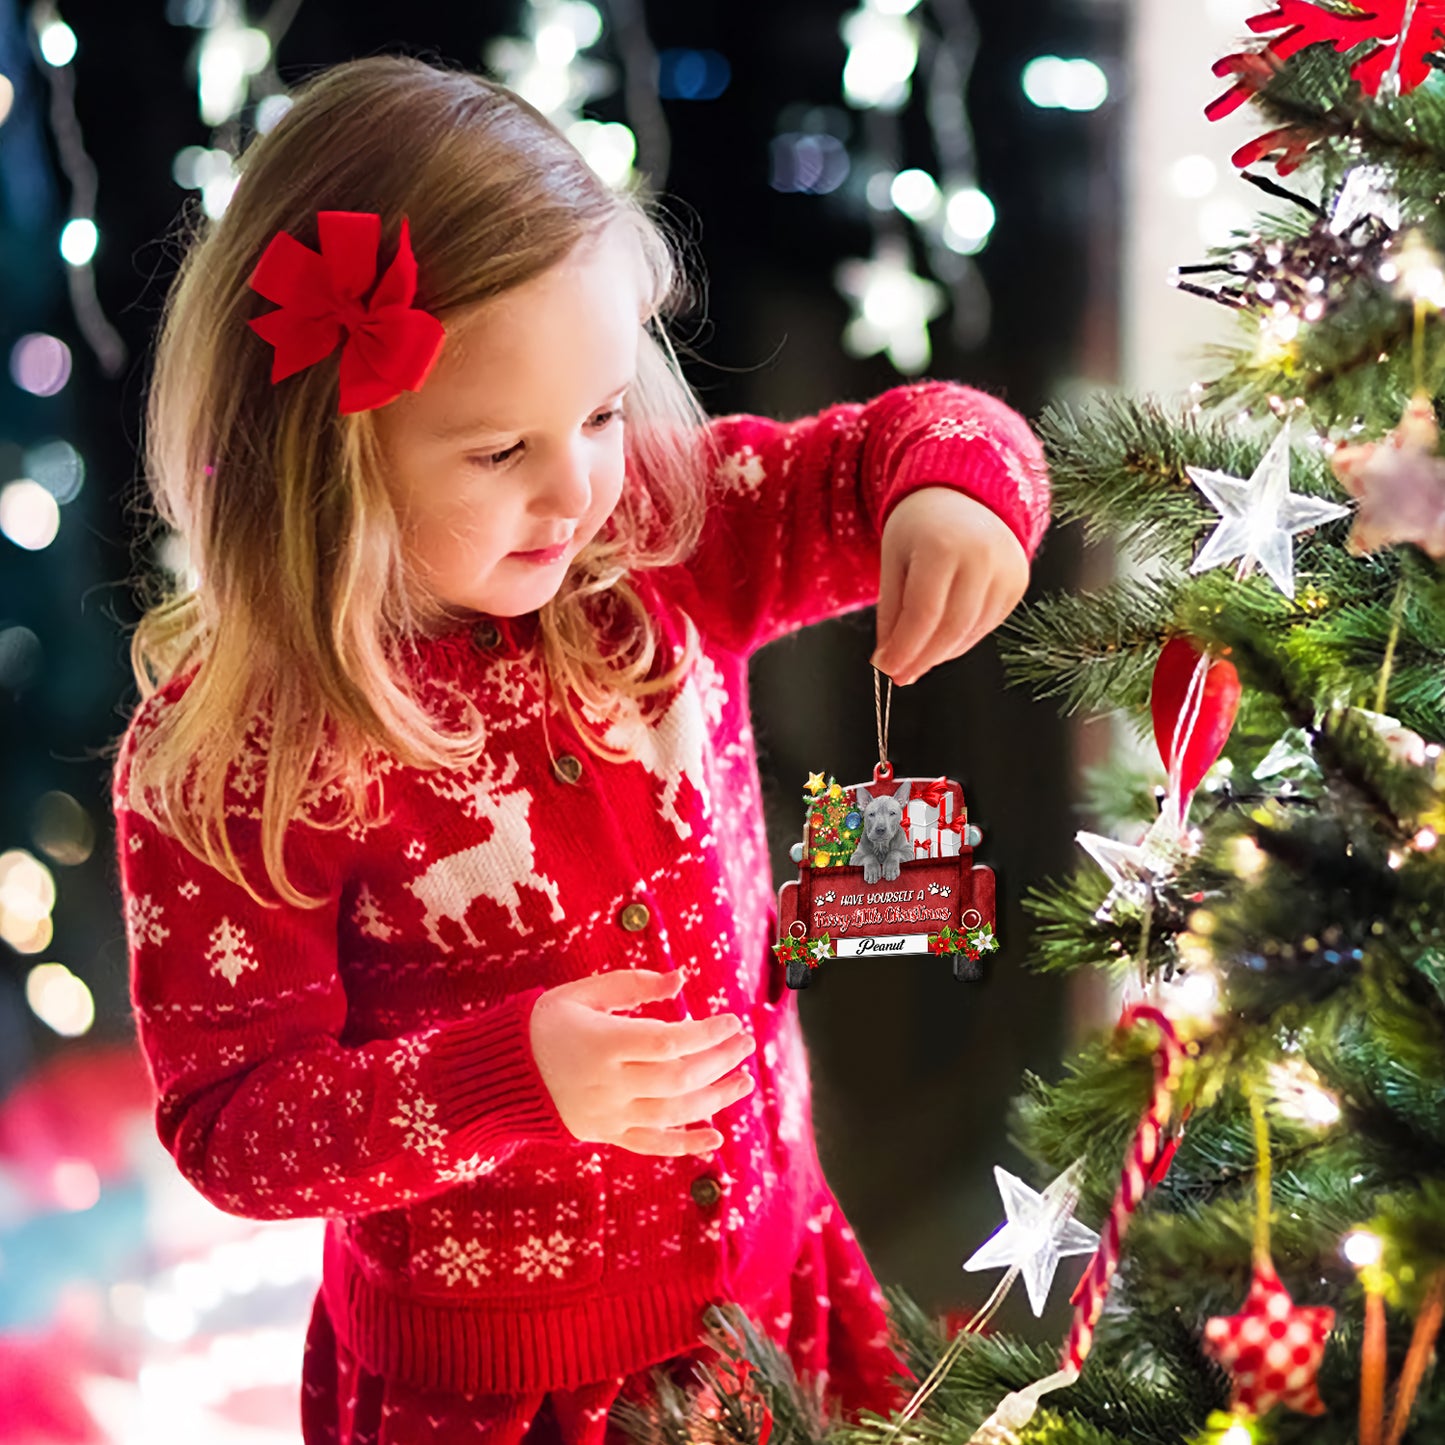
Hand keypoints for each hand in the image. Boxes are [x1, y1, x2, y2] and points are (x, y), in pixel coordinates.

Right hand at [529, 967, 756, 1155]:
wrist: (499, 1074)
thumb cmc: (545, 1023)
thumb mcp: (582, 993)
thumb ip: (633, 985)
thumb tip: (681, 980)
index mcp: (603, 1043)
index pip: (669, 1042)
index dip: (706, 1033)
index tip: (731, 1020)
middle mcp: (609, 1084)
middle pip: (678, 1078)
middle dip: (719, 1061)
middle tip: (746, 1044)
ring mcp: (608, 1114)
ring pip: (673, 1113)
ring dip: (715, 1098)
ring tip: (744, 1081)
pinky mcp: (606, 1134)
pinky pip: (651, 1144)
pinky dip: (685, 1144)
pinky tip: (716, 1137)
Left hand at [871, 487, 1029, 685]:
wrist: (963, 497)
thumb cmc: (919, 529)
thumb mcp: (893, 562)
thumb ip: (891, 613)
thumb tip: (889, 663)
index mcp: (943, 546)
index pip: (923, 614)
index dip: (904, 648)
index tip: (886, 669)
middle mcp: (982, 556)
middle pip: (951, 628)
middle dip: (922, 658)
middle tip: (899, 675)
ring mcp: (1006, 570)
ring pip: (970, 632)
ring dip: (940, 653)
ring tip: (916, 657)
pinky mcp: (1018, 583)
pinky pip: (986, 625)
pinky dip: (960, 640)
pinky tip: (941, 640)